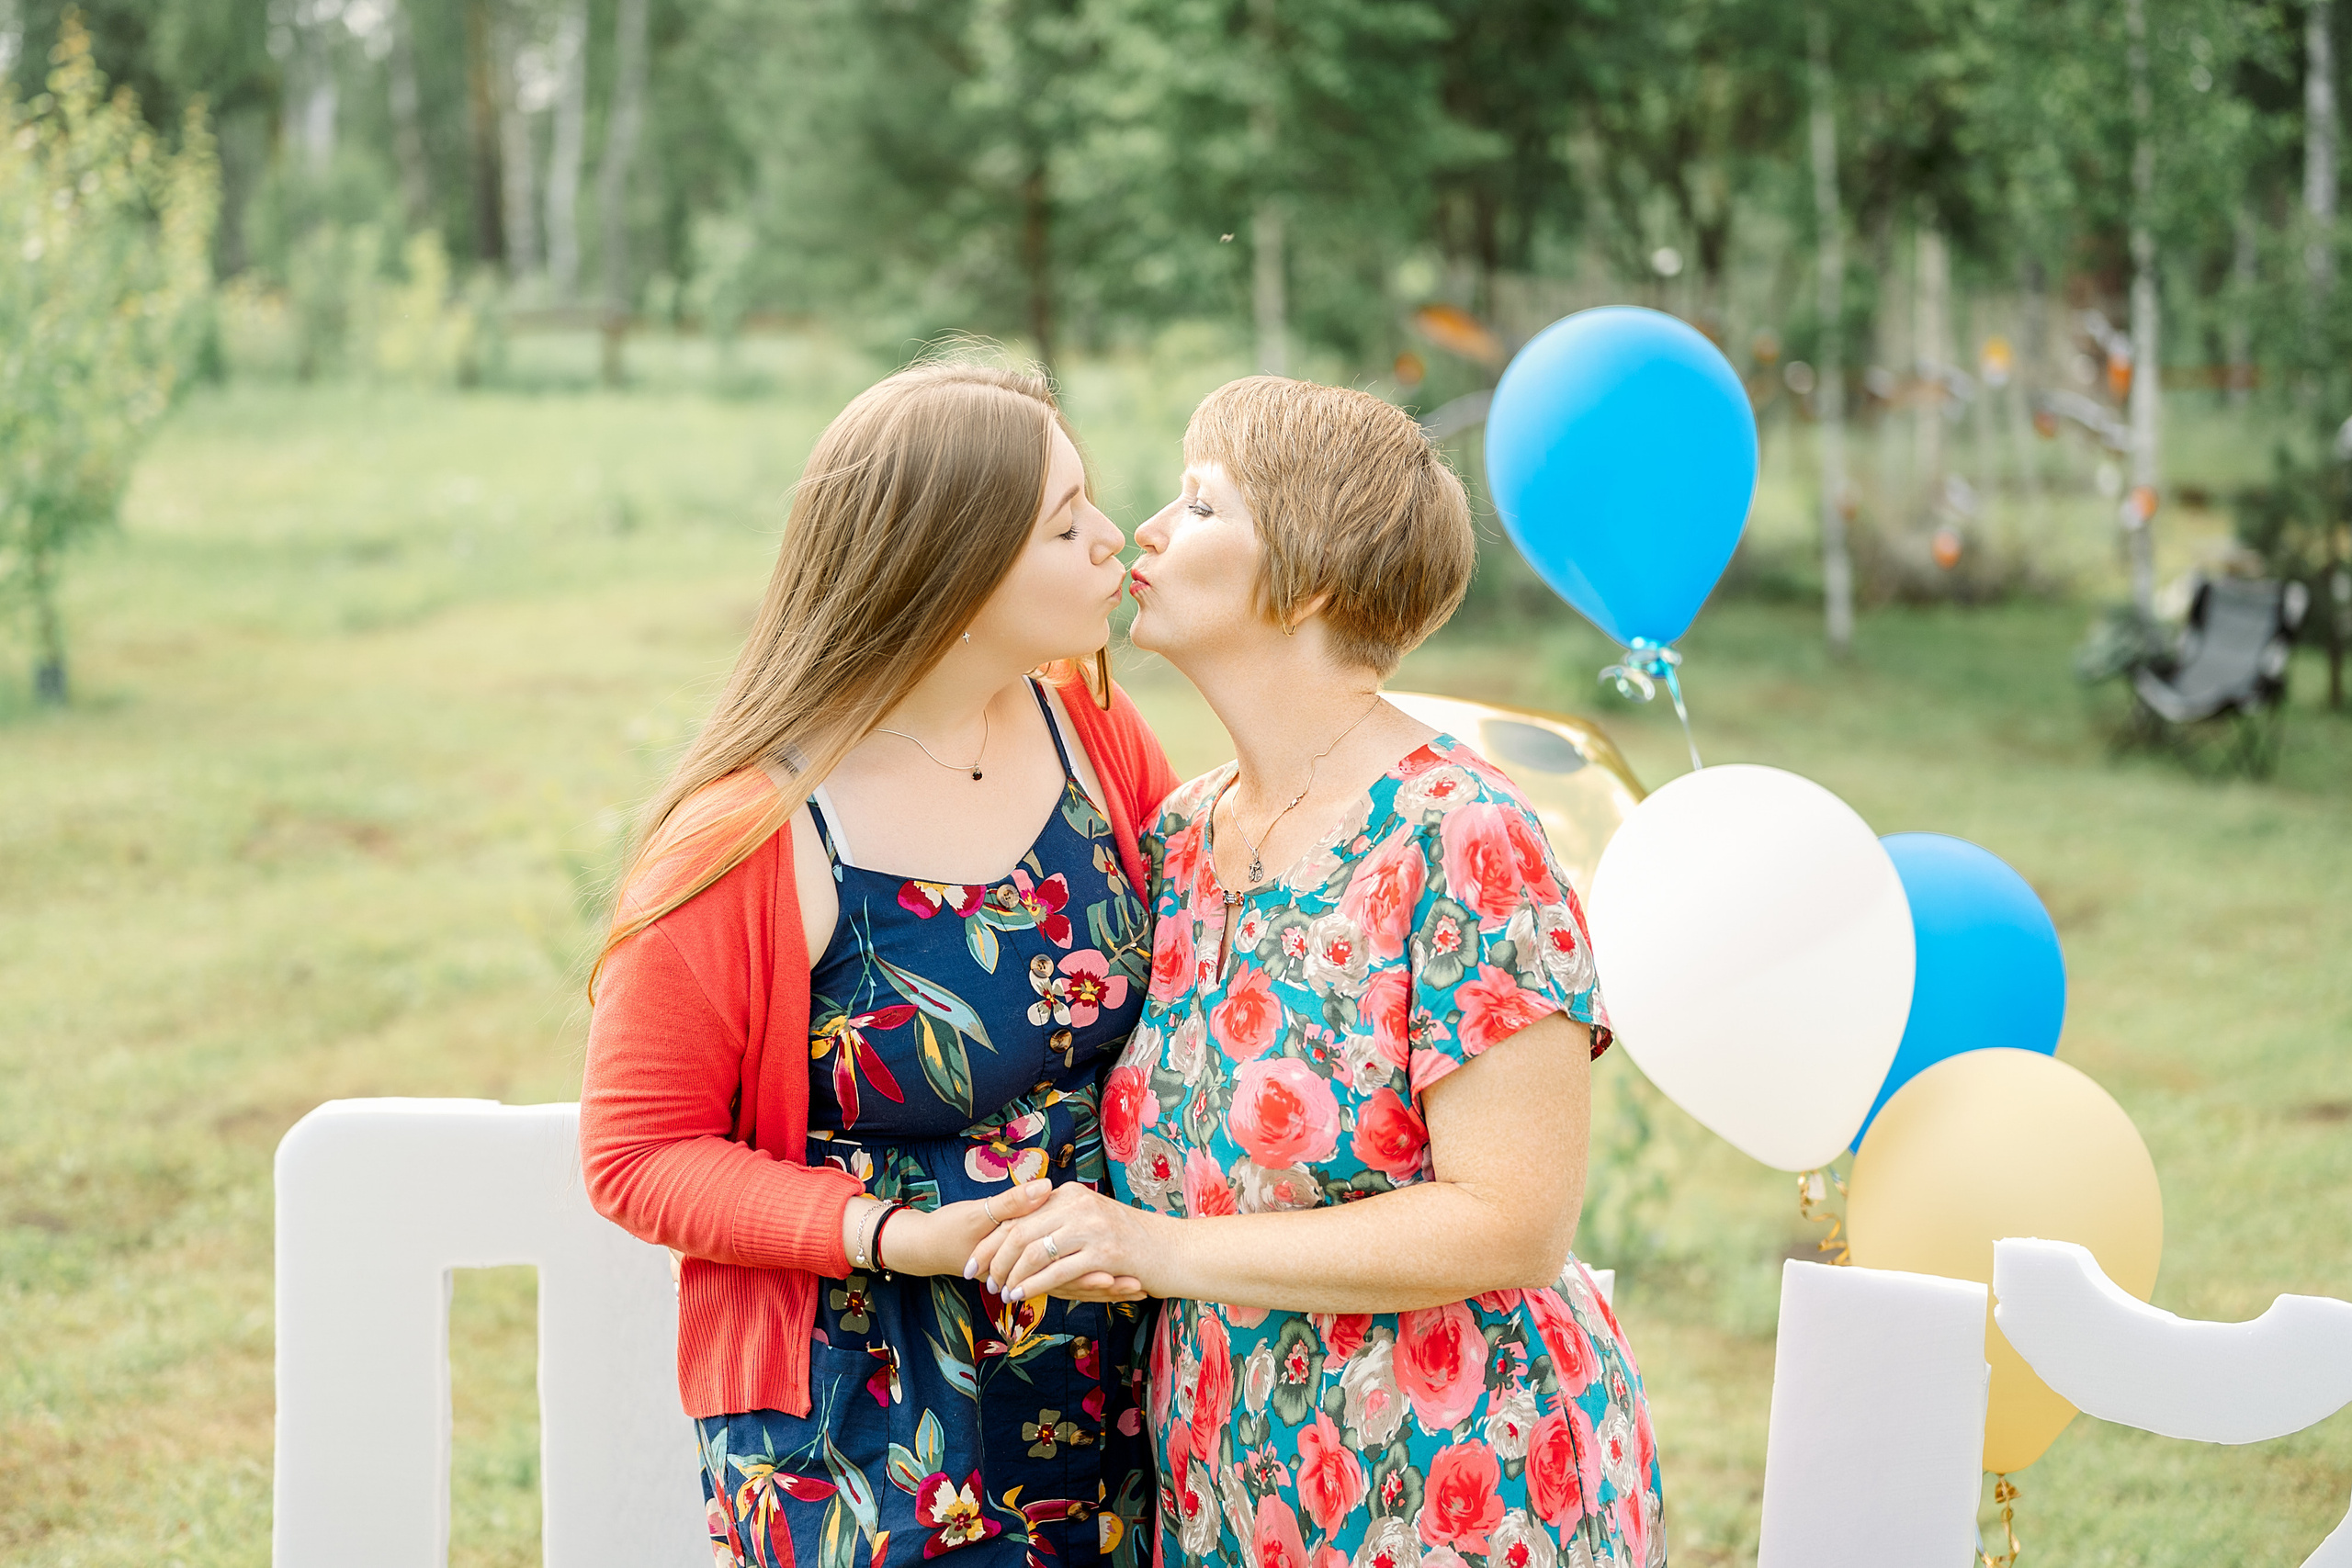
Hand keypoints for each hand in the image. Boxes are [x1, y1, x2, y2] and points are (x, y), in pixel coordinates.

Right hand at [873, 1181, 1143, 1297]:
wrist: (926, 1246)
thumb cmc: (950, 1230)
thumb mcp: (977, 1214)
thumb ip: (1013, 1202)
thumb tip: (1045, 1187)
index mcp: (1018, 1259)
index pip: (1061, 1271)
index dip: (1091, 1273)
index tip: (1121, 1273)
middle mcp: (1025, 1271)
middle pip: (1071, 1283)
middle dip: (1103, 1285)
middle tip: (1137, 1285)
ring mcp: (1026, 1272)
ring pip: (1067, 1285)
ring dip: (1098, 1287)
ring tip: (1133, 1287)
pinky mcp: (1024, 1268)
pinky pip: (1057, 1280)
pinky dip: (1082, 1281)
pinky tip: (1108, 1278)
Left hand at [967, 1182, 1165, 1302]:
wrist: (1175, 1251)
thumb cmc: (1130, 1244)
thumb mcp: (1091, 1222)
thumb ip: (1059, 1224)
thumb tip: (1017, 1241)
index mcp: (1070, 1194)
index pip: (1018, 1214)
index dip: (991, 1239)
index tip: (973, 1260)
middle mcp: (1078, 1204)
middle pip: (1019, 1230)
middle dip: (993, 1258)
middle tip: (977, 1279)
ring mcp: (1092, 1227)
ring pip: (1034, 1251)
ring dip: (1011, 1275)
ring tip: (1000, 1293)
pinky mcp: (1104, 1253)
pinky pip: (1058, 1270)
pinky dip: (1034, 1285)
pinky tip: (1022, 1297)